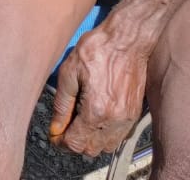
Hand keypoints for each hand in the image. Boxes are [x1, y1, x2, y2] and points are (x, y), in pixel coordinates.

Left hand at [48, 23, 149, 157]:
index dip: (60, 142)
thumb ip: (61, 104)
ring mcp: (127, 119)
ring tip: (80, 120)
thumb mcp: (69, 71)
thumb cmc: (98, 49)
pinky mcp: (135, 113)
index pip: (75, 144)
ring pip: (105, 147)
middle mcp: (114, 121)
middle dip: (74, 142)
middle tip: (65, 125)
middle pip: (90, 150)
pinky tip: (96, 116)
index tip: (54, 133)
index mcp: (96, 111)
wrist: (128, 39)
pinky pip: (118, 136)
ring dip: (91, 140)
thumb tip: (55, 127)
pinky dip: (104, 134)